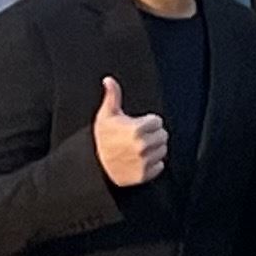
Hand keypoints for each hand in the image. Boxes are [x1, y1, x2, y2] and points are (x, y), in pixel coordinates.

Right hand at [93, 75, 167, 189]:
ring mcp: (144, 161)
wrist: (93, 166)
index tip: (137, 126)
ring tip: (139, 149)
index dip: (147, 122)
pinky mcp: (144, 175)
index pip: (157, 121)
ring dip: (154, 149)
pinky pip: (160, 166)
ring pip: (163, 150)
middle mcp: (142, 146)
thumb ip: (112, 96)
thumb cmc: (101, 139)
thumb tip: (109, 80)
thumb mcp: (105, 116)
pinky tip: (140, 160)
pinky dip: (153, 164)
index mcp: (136, 130)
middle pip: (163, 135)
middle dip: (152, 135)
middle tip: (139, 138)